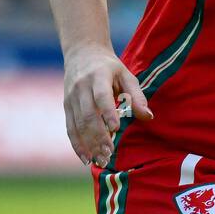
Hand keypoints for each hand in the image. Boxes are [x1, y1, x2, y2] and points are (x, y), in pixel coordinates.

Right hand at [63, 44, 153, 166]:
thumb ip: (137, 96)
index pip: (101, 96)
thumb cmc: (110, 67)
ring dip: (88, 144)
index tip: (116, 128)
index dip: (108, 112)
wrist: (82, 53)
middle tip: (109, 152)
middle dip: (98, 135)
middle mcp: (81, 87)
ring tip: (100, 160)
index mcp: (98, 76)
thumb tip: (148, 117)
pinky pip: (69, 128)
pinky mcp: (66, 106)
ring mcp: (71, 98)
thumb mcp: (126, 75)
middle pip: (87, 114)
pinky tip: (86, 158)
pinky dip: (77, 145)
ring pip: (77, 124)